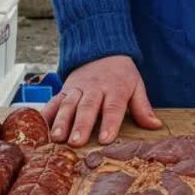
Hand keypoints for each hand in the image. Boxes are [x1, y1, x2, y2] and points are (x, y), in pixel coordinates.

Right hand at [42, 55, 161, 147]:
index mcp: (115, 88)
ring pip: (68, 105)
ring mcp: (77, 89)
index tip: (105, 139)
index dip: (109, 123)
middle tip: (76, 143)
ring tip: (57, 138)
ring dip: (61, 121)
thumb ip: (143, 107)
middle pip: (87, 107)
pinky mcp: (64, 90)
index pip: (113, 107)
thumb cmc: (121, 75)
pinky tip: (39, 128)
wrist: (102, 51)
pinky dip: (45, 114)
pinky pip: (53, 101)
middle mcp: (94, 88)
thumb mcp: (136, 86)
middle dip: (81, 125)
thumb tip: (155, 126)